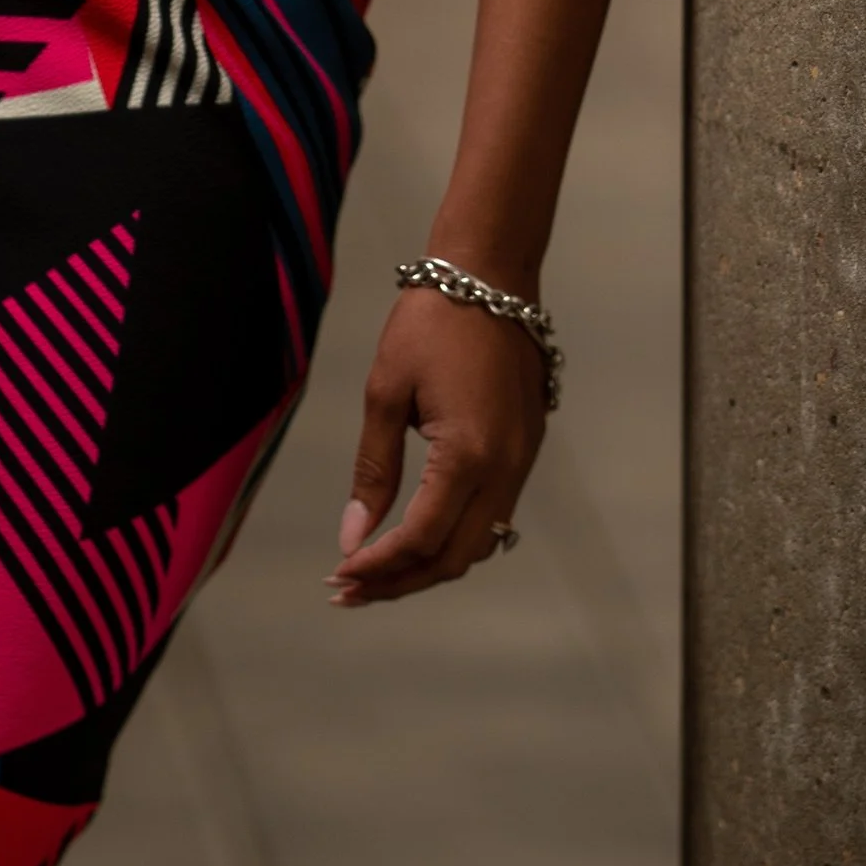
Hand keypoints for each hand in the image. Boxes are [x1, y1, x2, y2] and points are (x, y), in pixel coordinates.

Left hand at [331, 278, 548, 603]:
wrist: (490, 275)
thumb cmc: (431, 323)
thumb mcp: (386, 391)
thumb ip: (373, 469)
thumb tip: (354, 536)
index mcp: (467, 455)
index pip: (420, 538)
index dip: (378, 566)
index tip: (340, 574)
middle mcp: (504, 469)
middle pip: (453, 557)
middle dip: (400, 581)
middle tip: (349, 589)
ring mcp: (521, 462)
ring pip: (479, 544)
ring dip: (428, 564)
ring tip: (376, 571)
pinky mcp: (525, 450)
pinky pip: (493, 516)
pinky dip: (454, 536)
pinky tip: (417, 535)